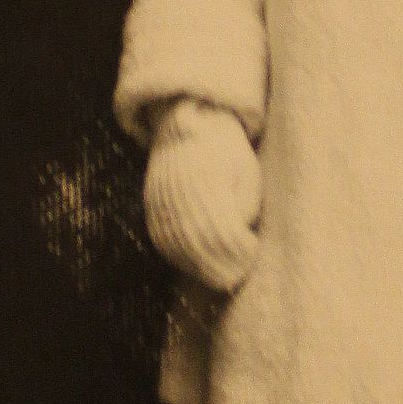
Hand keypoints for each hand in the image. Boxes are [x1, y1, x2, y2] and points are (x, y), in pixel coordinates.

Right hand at [143, 100, 262, 292]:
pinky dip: (180, 258)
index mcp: (209, 181)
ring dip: (199, 268)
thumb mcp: (248, 173)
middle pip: (199, 245)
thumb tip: (241, 238)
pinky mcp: (150, 206)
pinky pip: (162, 241)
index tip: (252, 254)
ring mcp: (160, 200)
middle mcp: (179, 192)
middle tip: (236, 278)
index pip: (224, 230)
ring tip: (220, 278)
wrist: (189, 125)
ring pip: (177, 247)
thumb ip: (245, 206)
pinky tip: (196, 267)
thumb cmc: (228, 152)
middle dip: (220, 267)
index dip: (239, 250)